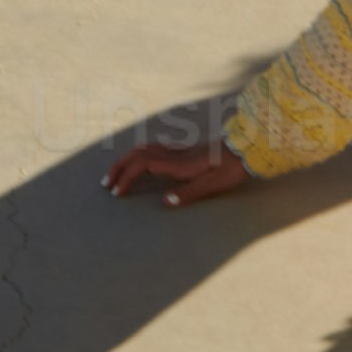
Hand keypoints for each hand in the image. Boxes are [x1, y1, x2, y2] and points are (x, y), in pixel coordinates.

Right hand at [105, 129, 252, 206]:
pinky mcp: (183, 151)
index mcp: (177, 164)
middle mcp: (174, 154)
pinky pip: (152, 149)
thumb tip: (165, 203)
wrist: (246, 148)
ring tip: (116, 174)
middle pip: (136, 155)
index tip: (117, 193)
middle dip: (118, 168)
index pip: (142, 166)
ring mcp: (177, 150)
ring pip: (143, 149)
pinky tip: (140, 163)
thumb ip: (189, 193)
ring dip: (126, 160)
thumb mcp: (213, 184)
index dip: (126, 178)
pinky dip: (138, 155)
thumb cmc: (231, 168)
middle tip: (105, 184)